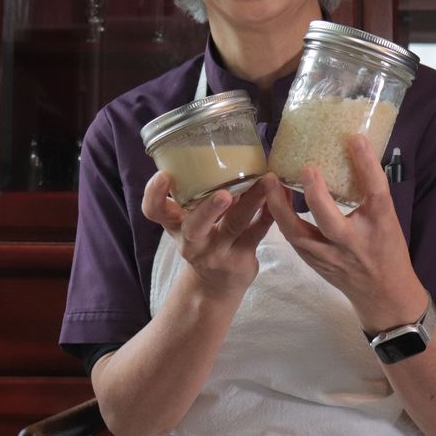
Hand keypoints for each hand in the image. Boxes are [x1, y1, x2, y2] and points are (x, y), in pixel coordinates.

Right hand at [142, 171, 278, 298]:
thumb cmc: (201, 240)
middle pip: (195, 226)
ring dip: (252, 201)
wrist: (214, 286)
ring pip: (235, 225)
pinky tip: (281, 194)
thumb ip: (195, 195)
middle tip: (223, 194)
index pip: (154, 211)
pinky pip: (258, 232)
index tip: (163, 175)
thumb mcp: (189, 221)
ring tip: (266, 180)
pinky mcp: (241, 259)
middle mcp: (192, 241)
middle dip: (209, 209)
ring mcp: (217, 252)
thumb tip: (215, 150)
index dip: (154, 194)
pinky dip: (270, 211)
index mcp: (175, 225)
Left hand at [265, 134, 426, 331]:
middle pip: (331, 221)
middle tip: (306, 168)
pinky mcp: (314, 263)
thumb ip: (369, 191)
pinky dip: (280, 218)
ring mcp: (331, 257)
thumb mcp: (387, 219)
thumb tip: (352, 149)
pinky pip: (293, 240)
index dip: (366, 166)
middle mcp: (354, 244)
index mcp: (381, 226)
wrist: (383, 295)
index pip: (376, 192)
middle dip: (315, 195)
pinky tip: (272, 199)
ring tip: (270, 181)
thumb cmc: (387, 249)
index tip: (355, 139)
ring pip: (298, 235)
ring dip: (280, 208)